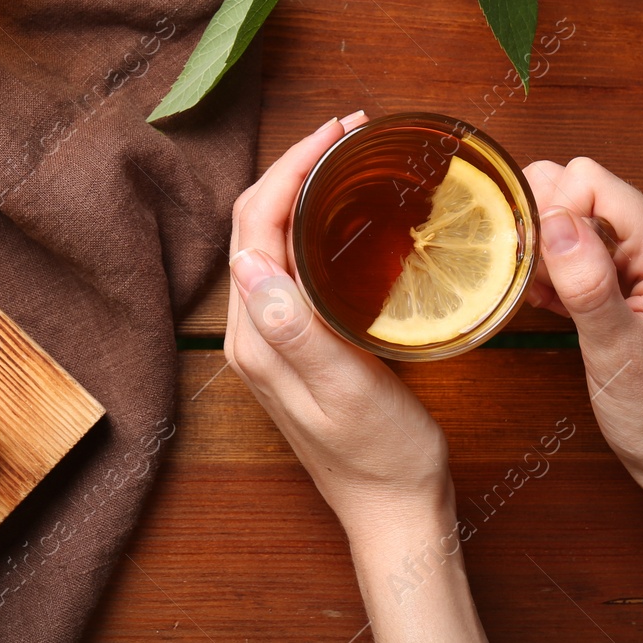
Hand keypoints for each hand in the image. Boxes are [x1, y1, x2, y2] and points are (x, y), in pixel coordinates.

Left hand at [226, 112, 449, 525]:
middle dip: (294, 165)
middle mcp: (250, 329)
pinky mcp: (294, 340)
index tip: (338, 132)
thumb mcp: (346, 392)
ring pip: (270, 237)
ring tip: (349, 154)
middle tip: (351, 130)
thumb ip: (297, 329)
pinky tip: (347, 211)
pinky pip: (291, 261)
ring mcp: (270, 334)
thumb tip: (248, 259)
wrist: (394, 512)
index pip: (254, 224)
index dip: (290, 168)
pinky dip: (312, 221)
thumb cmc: (380, 457)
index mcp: (255, 335)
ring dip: (301, 187)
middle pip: (254, 221)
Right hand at [527, 159, 642, 642]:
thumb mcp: (619, 351)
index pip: (591, 182)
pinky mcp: (621, 281)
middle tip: (527, 276)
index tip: (535, 261)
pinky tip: (542, 302)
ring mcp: (639, 261)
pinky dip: (548, 270)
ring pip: (569, 218)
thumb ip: (588, 283)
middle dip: (540, 223)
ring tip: (537, 295)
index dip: (552, 211)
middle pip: (577, 191)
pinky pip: (571, 250)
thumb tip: (554, 221)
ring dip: (540, 249)